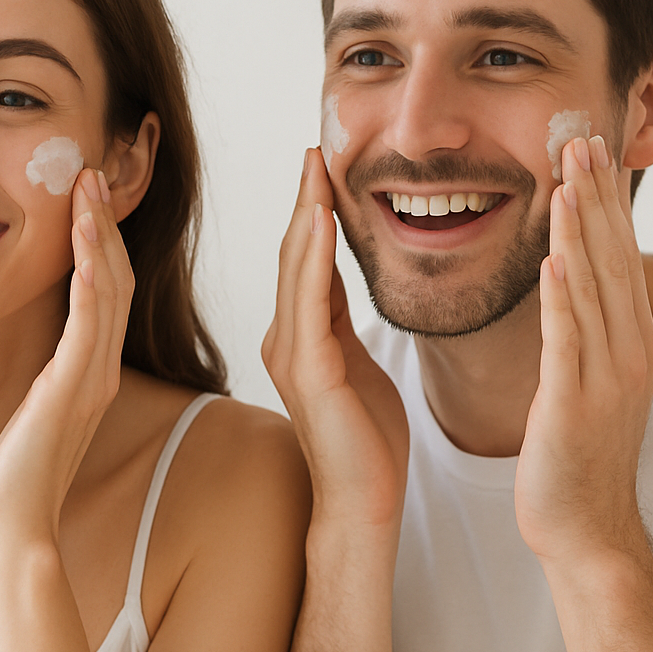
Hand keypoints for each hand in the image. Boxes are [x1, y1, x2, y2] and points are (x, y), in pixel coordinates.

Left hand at [0, 168, 132, 541]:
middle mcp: (100, 368)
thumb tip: (42, 352)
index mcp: (90, 369)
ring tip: (87, 188)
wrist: (14, 525)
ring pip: (107, 290)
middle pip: (114, 278)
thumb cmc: (15, 472)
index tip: (84, 195)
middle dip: (104, 223)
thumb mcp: (36, 410)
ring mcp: (92, 379)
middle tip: (91, 172)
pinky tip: (84, 245)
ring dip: (99, 236)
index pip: (104, 289)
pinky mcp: (73, 391)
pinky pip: (88, 325)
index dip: (99, 239)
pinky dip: (90, 280)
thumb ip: (48, 375)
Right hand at [262, 148, 408, 527]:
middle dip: (303, 200)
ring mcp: (291, 354)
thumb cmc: (366, 441)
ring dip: (305, 216)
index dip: (311, 212)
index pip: (304, 260)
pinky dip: (313, 257)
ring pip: (295, 270)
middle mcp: (286, 339)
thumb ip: (341, 322)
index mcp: (301, 337)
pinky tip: (320, 222)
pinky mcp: (309, 372)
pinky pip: (310, 302)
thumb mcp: (358, 363)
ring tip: (314, 170)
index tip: (322, 166)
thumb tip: (338, 279)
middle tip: (314, 150)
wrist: (363, 502)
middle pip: (293, 255)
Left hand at [515, 135, 652, 567]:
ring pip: (593, 289)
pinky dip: (562, 298)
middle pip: (612, 257)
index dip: (605, 198)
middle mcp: (628, 350)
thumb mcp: (589, 377)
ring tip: (568, 177)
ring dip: (581, 230)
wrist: (588, 528)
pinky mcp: (573, 405)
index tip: (590, 145)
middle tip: (581, 134)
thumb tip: (575, 278)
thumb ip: (586, 327)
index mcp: (630, 339)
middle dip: (597, 194)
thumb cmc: (579, 454)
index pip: (618, 253)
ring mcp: (605, 377)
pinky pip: (567, 342)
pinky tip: (553, 260)